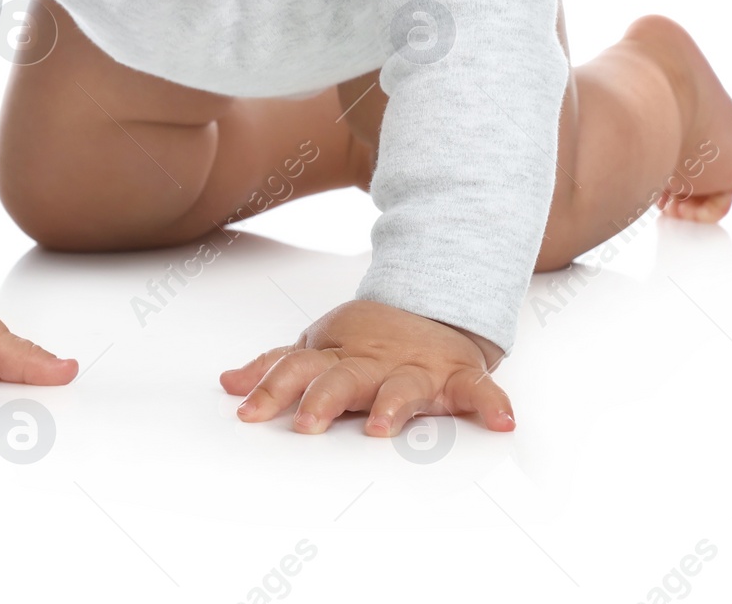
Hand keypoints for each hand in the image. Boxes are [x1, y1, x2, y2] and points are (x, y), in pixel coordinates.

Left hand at [219, 299, 513, 435]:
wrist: (433, 303)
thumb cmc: (368, 340)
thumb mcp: (319, 346)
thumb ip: (276, 367)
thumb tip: (228, 384)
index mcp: (340, 356)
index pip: (298, 367)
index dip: (273, 387)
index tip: (248, 412)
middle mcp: (375, 363)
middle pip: (344, 378)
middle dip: (324, 398)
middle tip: (306, 422)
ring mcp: (417, 369)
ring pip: (403, 388)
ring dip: (393, 406)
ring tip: (383, 428)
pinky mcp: (458, 377)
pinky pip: (480, 391)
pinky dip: (493, 403)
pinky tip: (503, 422)